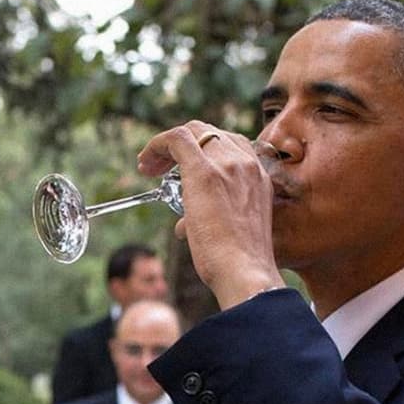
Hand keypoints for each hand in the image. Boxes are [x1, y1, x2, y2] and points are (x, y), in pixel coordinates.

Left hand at [137, 123, 283, 309]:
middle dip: (182, 146)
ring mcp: (228, 165)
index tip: (182, 169)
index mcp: (258, 177)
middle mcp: (247, 164)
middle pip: (211, 133)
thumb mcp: (231, 232)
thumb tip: (185, 226)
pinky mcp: (204, 172)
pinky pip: (177, 139)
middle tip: (160, 168)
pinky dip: (158, 144)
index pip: (230, 144)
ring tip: (150, 167)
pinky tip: (145, 162)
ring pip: (194, 131)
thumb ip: (212, 219)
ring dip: (168, 146)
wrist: (245, 271)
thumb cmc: (237, 263)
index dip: (203, 150)